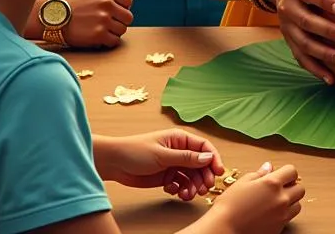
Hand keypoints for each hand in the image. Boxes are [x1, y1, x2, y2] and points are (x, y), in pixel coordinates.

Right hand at [61, 0, 133, 48]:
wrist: (53, 17)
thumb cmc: (74, 1)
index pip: (128, 0)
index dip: (123, 7)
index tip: (114, 12)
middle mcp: (106, 3)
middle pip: (128, 17)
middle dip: (120, 21)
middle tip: (110, 23)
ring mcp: (103, 19)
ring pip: (122, 30)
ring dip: (114, 32)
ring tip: (104, 30)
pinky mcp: (98, 34)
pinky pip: (114, 41)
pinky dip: (109, 41)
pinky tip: (100, 38)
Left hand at [97, 130, 222, 199]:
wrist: (115, 163)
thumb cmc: (136, 151)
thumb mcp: (162, 155)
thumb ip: (185, 158)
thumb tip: (207, 158)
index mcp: (180, 139)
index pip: (204, 148)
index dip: (213, 159)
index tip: (219, 172)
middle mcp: (179, 151)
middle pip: (200, 164)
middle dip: (203, 177)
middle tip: (203, 189)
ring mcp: (173, 164)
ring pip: (191, 176)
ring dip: (192, 186)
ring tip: (187, 195)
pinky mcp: (166, 176)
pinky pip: (180, 183)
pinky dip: (181, 189)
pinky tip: (174, 192)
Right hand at [210, 162, 303, 233]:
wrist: (224, 230)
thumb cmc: (229, 206)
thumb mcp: (243, 182)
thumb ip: (259, 174)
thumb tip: (268, 167)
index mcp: (272, 183)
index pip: (292, 171)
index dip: (286, 172)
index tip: (280, 174)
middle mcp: (281, 199)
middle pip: (300, 188)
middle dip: (292, 186)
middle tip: (280, 188)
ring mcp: (281, 215)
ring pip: (297, 205)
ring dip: (291, 201)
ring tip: (276, 201)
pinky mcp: (279, 229)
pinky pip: (289, 218)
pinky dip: (285, 214)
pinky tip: (272, 213)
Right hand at [262, 0, 334, 84]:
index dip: (325, 1)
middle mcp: (287, 8)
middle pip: (307, 22)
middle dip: (327, 32)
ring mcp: (287, 26)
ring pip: (303, 43)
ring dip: (323, 54)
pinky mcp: (289, 39)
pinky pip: (301, 57)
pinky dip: (315, 69)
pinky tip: (332, 79)